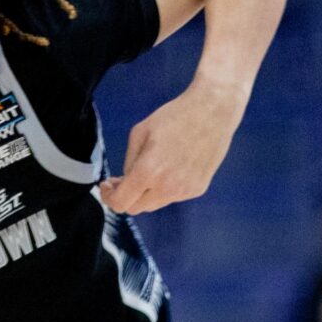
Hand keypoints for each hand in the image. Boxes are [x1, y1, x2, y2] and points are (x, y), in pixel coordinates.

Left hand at [105, 74, 244, 214]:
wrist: (212, 113)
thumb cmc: (174, 117)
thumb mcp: (139, 132)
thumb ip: (129, 161)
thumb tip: (128, 179)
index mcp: (148, 172)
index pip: (121, 202)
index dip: (109, 197)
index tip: (108, 186)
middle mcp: (167, 188)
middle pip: (137, 208)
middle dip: (125, 196)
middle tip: (123, 180)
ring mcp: (185, 191)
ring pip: (155, 203)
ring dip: (146, 193)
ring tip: (148, 172)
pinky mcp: (198, 189)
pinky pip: (173, 196)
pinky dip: (165, 187)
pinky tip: (171, 167)